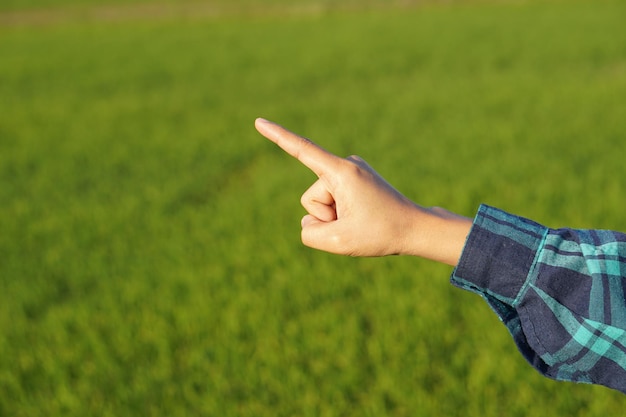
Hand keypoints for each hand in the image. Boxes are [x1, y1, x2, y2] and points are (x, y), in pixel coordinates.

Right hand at [255, 118, 471, 263]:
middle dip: (325, 217)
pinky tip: (360, 216)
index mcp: (341, 173)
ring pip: (320, 203)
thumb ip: (309, 233)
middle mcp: (345, 165)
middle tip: (355, 224)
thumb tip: (309, 222)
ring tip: (360, 221)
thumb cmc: (380, 233)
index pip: (302, 151)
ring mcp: (350, 171)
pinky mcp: (354, 179)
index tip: (258, 122)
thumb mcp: (338, 241)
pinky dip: (339, 214)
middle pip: (310, 199)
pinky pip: (331, 200)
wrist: (414, 228)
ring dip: (333, 218)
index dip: (277, 136)